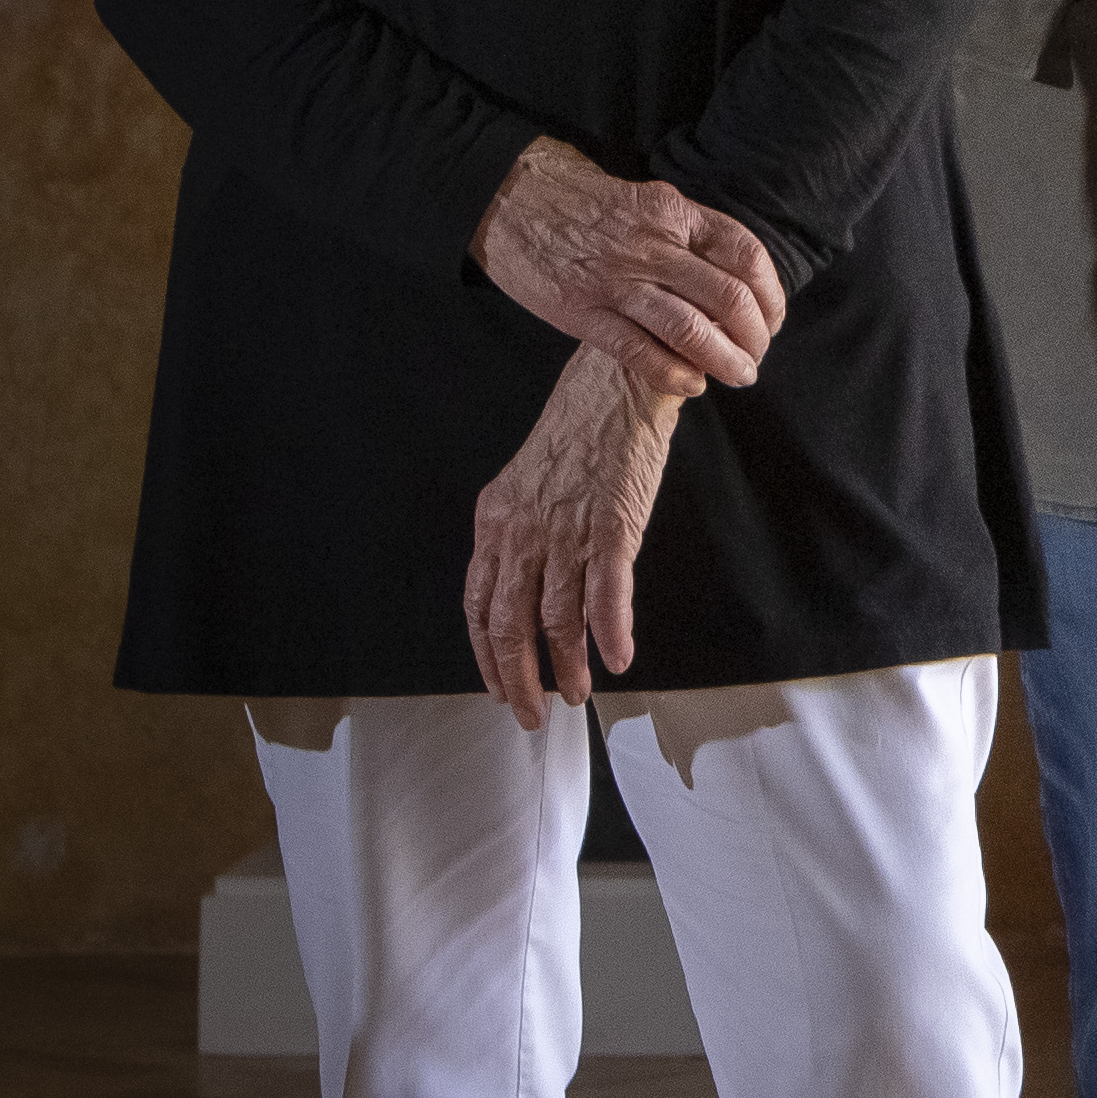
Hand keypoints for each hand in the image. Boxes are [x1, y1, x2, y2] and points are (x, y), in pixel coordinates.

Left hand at [467, 345, 684, 722]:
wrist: (618, 384)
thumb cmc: (581, 434)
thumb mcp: (529, 485)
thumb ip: (521, 537)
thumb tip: (525, 590)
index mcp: (495, 523)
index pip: (478, 606)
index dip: (488, 656)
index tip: (500, 687)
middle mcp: (522, 531)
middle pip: (510, 624)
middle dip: (519, 678)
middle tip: (533, 713)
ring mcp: (566, 530)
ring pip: (558, 618)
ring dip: (567, 665)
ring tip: (577, 693)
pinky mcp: (612, 524)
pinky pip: (606, 592)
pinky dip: (611, 632)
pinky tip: (618, 657)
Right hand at [480, 136, 784, 388]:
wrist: (508, 197)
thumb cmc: (584, 204)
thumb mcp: (646, 201)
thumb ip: (687, 235)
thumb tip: (734, 279)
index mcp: (672, 212)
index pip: (745, 254)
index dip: (770, 295)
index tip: (773, 319)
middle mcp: (651, 244)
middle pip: (728, 297)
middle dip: (754, 336)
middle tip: (757, 357)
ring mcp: (615, 280)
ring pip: (691, 329)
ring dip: (725, 360)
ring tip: (738, 376)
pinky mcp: (581, 312)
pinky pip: (640, 351)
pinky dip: (675, 373)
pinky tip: (693, 384)